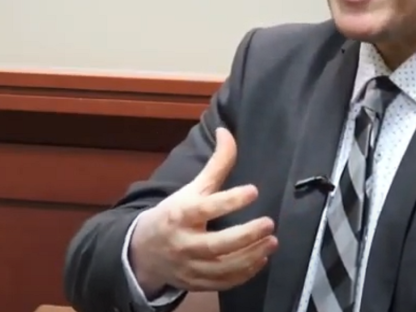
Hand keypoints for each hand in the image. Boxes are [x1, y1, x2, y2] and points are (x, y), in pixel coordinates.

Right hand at [129, 127, 277, 294]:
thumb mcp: (191, 188)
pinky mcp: (196, 283)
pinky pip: (222, 283)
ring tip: (272, 241)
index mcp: (181, 214)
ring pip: (222, 268)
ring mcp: (190, 267)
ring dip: (250, 256)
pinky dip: (243, 274)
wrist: (143, 252)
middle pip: (216, 244)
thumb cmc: (173, 213)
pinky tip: (260, 259)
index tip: (253, 190)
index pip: (206, 209)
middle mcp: (184, 243)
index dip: (230, 200)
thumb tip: (227, 131)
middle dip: (246, 236)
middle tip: (269, 223)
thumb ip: (215, 164)